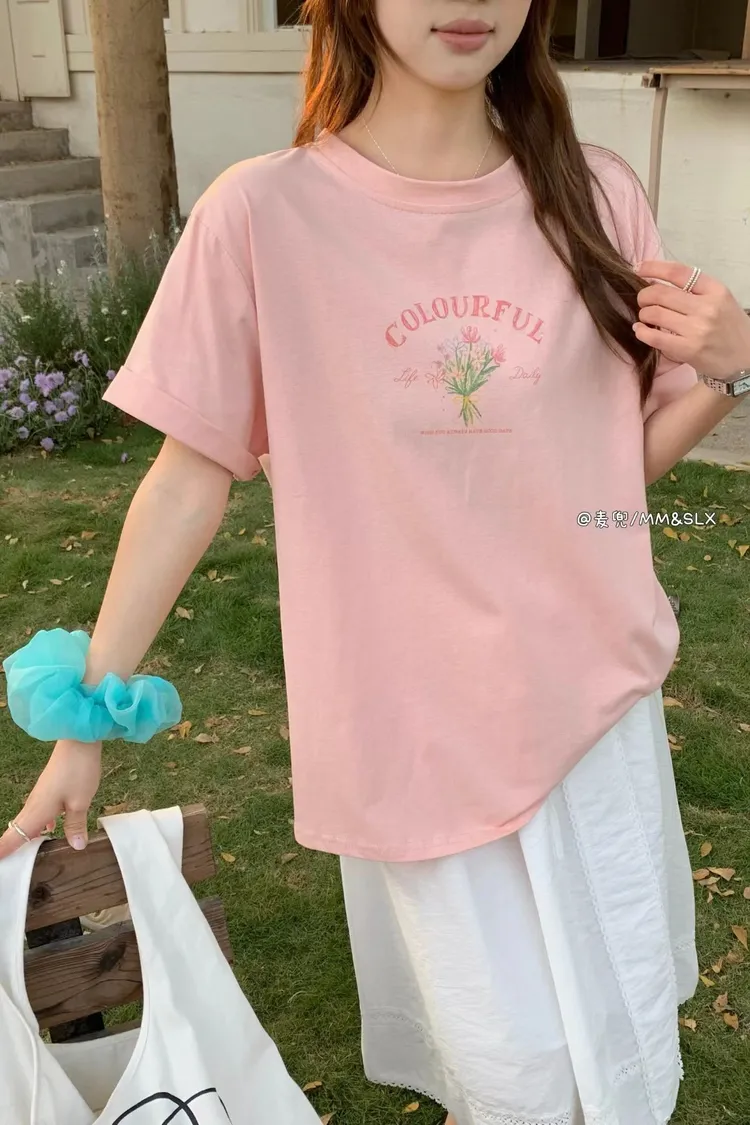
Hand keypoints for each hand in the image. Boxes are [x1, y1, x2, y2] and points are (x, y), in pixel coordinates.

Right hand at [0, 739, 101, 859]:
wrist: (79, 741)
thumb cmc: (78, 771)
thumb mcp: (81, 802)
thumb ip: (76, 825)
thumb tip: (75, 847)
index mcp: (37, 811)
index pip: (14, 836)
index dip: (3, 851)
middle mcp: (33, 805)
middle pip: (18, 831)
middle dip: (12, 847)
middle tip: (9, 864)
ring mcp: (40, 796)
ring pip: (29, 822)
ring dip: (26, 837)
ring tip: (27, 854)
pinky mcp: (49, 790)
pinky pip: (39, 813)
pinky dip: (39, 825)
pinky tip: (49, 830)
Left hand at [634, 262, 749, 379]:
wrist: (745, 357)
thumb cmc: (728, 326)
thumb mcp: (720, 299)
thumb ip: (694, 290)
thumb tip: (655, 282)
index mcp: (715, 290)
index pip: (678, 272)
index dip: (654, 268)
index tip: (640, 268)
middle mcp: (706, 307)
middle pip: (660, 293)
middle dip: (644, 296)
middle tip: (643, 301)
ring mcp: (696, 329)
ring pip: (654, 314)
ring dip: (643, 314)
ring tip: (646, 317)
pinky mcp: (687, 350)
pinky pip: (654, 338)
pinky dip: (641, 332)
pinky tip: (640, 330)